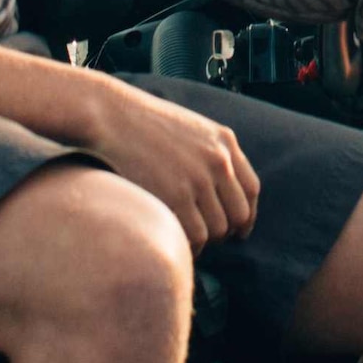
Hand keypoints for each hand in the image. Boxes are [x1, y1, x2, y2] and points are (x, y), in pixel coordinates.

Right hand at [0, 48, 257, 244]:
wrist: (111, 115)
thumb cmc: (141, 123)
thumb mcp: (189, 127)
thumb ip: (210, 152)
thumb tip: (218, 189)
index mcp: (224, 141)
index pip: (251, 189)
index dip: (246, 215)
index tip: (238, 229)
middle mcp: (218, 160)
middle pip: (238, 213)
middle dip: (226, 232)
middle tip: (207, 238)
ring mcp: (199, 178)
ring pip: (218, 229)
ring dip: (205, 240)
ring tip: (186, 238)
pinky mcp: (177, 195)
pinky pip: (196, 235)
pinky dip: (190, 246)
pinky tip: (176, 240)